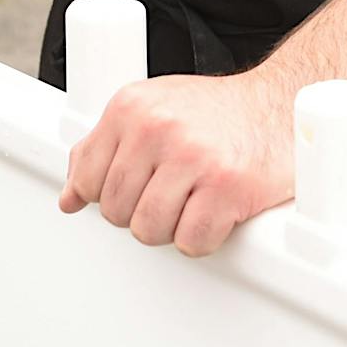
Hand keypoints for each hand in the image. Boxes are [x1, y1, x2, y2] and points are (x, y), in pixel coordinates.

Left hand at [59, 70, 294, 256]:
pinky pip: (191, 241)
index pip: (86, 178)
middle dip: (142, 212)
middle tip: (174, 191)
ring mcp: (192, 156)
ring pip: (148, 230)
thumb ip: (103, 150)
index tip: (137, 186)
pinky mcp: (227, 187)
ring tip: (194, 198)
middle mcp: (156, 127)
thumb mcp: (149, 112)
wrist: (278, 105)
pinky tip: (216, 210)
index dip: (109, 195)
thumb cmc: (213, 114)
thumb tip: (68, 198)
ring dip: (173, 226)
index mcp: (130, 107)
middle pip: (116, 210)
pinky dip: (203, 237)